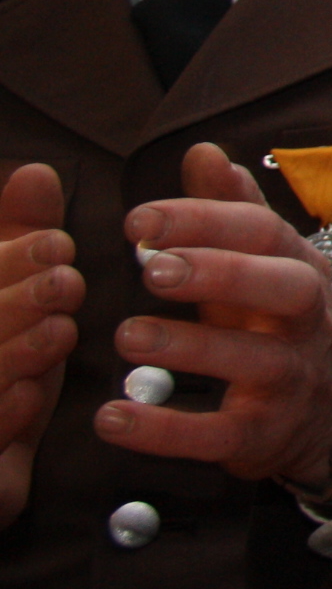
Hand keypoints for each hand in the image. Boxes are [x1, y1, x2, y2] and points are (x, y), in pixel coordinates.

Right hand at [0, 163, 79, 524]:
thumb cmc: (9, 360)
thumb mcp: (13, 293)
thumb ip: (19, 236)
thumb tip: (36, 173)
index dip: (11, 259)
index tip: (58, 246)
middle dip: (12, 302)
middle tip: (67, 283)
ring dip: (11, 354)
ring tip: (60, 331)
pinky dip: (0, 416)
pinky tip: (30, 394)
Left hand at [98, 143, 331, 492]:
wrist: (327, 413)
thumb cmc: (278, 326)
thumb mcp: (262, 267)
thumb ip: (231, 211)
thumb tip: (203, 153)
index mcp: (299, 271)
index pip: (264, 234)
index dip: (205, 222)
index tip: (139, 220)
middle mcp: (305, 322)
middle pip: (284, 289)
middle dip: (222, 274)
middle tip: (150, 268)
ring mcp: (289, 380)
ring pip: (253, 362)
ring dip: (190, 347)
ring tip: (127, 335)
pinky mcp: (262, 435)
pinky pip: (217, 435)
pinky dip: (165, 430)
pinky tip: (116, 416)